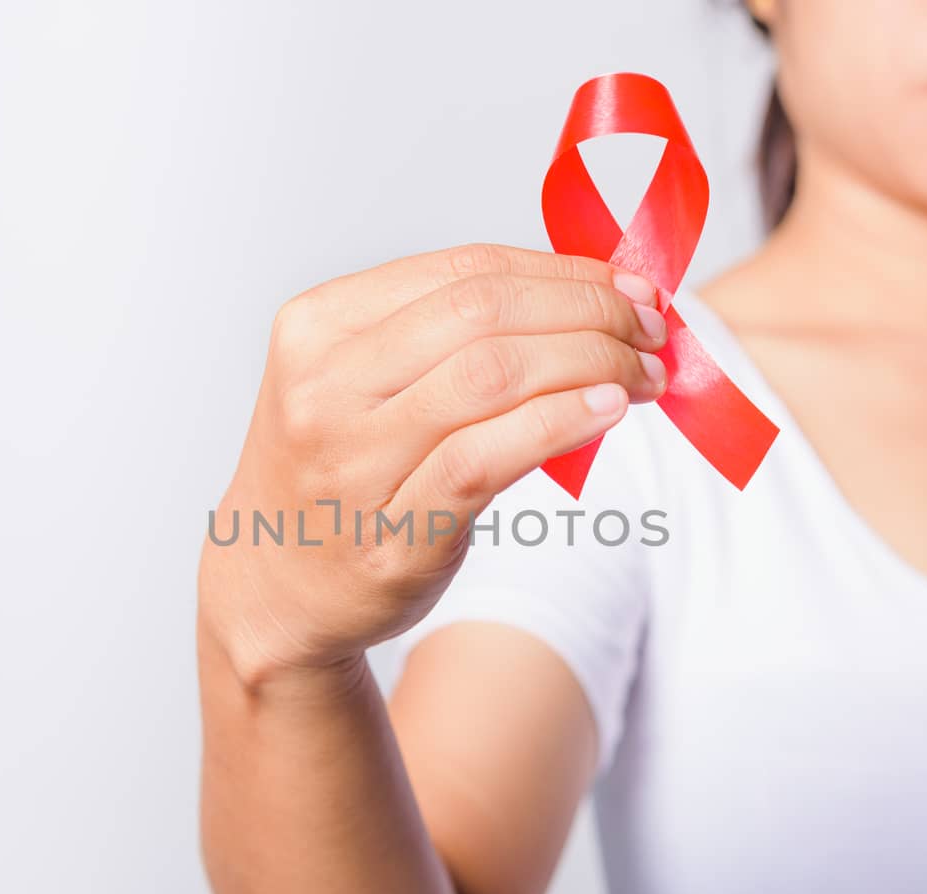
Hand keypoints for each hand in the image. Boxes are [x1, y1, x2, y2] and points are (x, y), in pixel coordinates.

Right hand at [198, 242, 668, 688]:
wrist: (276, 590)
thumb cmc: (338, 475)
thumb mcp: (359, 381)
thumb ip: (447, 336)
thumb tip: (587, 296)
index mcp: (316, 325)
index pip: (462, 270)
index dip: (561, 271)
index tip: (627, 288)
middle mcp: (325, 387)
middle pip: (483, 313)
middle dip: (587, 310)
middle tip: (650, 330)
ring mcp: (353, 461)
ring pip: (492, 376)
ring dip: (590, 364)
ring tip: (644, 374)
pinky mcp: (393, 530)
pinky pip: (488, 457)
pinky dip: (559, 423)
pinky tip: (608, 411)